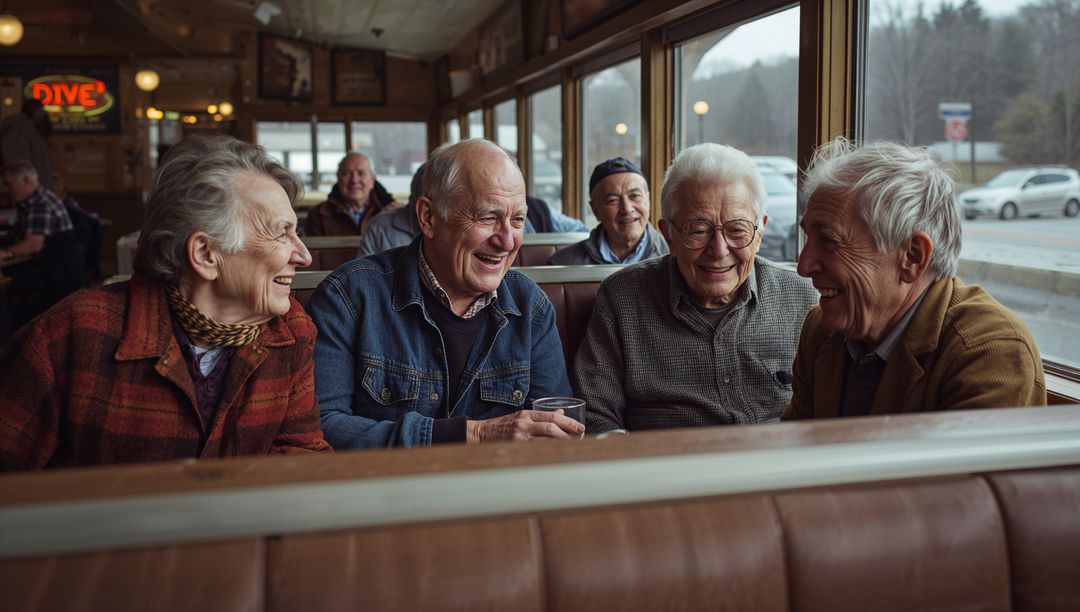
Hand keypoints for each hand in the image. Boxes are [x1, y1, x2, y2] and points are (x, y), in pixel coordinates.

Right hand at [466, 409, 584, 442]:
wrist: (482, 434)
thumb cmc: (504, 425)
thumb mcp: (523, 415)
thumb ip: (542, 415)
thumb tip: (561, 413)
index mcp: (527, 414)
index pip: (552, 417)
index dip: (569, 422)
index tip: (581, 427)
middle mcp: (524, 424)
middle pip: (551, 428)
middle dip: (568, 434)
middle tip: (581, 438)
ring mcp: (520, 437)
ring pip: (546, 441)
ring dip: (562, 444)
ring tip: (573, 447)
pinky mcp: (516, 448)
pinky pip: (537, 451)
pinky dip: (550, 453)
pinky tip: (558, 455)